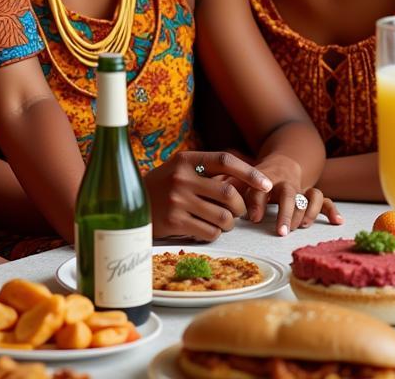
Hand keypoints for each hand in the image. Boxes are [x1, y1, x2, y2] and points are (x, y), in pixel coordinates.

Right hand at [145, 151, 272, 240]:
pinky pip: (210, 233)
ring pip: (224, 217)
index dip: (249, 172)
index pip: (225, 160)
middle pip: (230, 193)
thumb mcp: (179, 170)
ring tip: (221, 222)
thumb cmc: (162, 188)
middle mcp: (181, 177)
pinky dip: (214, 234)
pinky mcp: (175, 222)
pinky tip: (203, 229)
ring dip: (229, 224)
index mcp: (185, 160)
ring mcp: (177, 200)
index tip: (266, 184)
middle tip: (236, 212)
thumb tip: (246, 180)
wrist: (128, 205)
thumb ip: (206, 171)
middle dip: (240, 207)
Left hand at [236, 156, 343, 235]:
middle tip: (282, 233)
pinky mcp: (311, 195)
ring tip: (302, 227)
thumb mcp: (242, 177)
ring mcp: (301, 189)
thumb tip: (214, 193)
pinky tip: (337, 221)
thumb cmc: (257, 177)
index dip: (256, 201)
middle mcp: (285, 182)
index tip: (252, 218)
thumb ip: (229, 185)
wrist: (282, 163)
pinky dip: (332, 210)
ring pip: (310, 196)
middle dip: (286, 213)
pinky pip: (325, 200)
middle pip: (289, 193)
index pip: (260, 187)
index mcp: (265, 177)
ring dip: (307, 212)